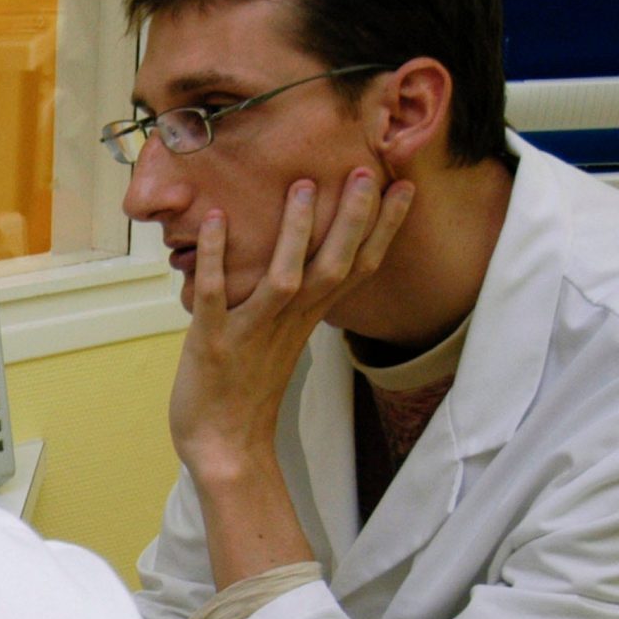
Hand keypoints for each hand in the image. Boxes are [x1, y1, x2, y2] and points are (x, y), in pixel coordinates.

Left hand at [170, 169, 413, 483]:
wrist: (225, 447)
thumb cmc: (249, 391)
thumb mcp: (283, 339)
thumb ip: (295, 301)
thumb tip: (302, 259)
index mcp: (309, 320)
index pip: (359, 269)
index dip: (384, 230)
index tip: (405, 188)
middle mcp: (290, 323)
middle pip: (334, 266)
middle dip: (354, 220)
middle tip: (367, 171)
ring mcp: (253, 332)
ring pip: (285, 278)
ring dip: (295, 233)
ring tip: (303, 186)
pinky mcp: (214, 341)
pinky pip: (217, 294)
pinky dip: (215, 257)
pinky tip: (215, 220)